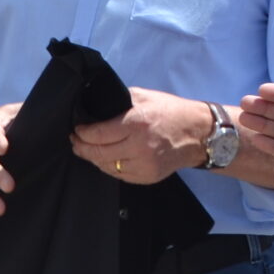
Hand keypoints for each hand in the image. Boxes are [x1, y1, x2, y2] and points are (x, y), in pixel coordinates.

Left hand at [71, 87, 208, 184]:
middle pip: (98, 153)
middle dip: (81, 147)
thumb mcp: (144, 97)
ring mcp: (144, 164)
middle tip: (75, 141)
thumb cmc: (171, 112)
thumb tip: (96, 106)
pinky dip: (109, 167)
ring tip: (88, 149)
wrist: (199, 134)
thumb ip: (119, 101)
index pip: (98, 134)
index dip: (82, 134)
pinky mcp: (148, 176)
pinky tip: (106, 159)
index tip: (76, 130)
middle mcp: (139, 146)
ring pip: (107, 167)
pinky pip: (120, 175)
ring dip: (94, 158)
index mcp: (136, 124)